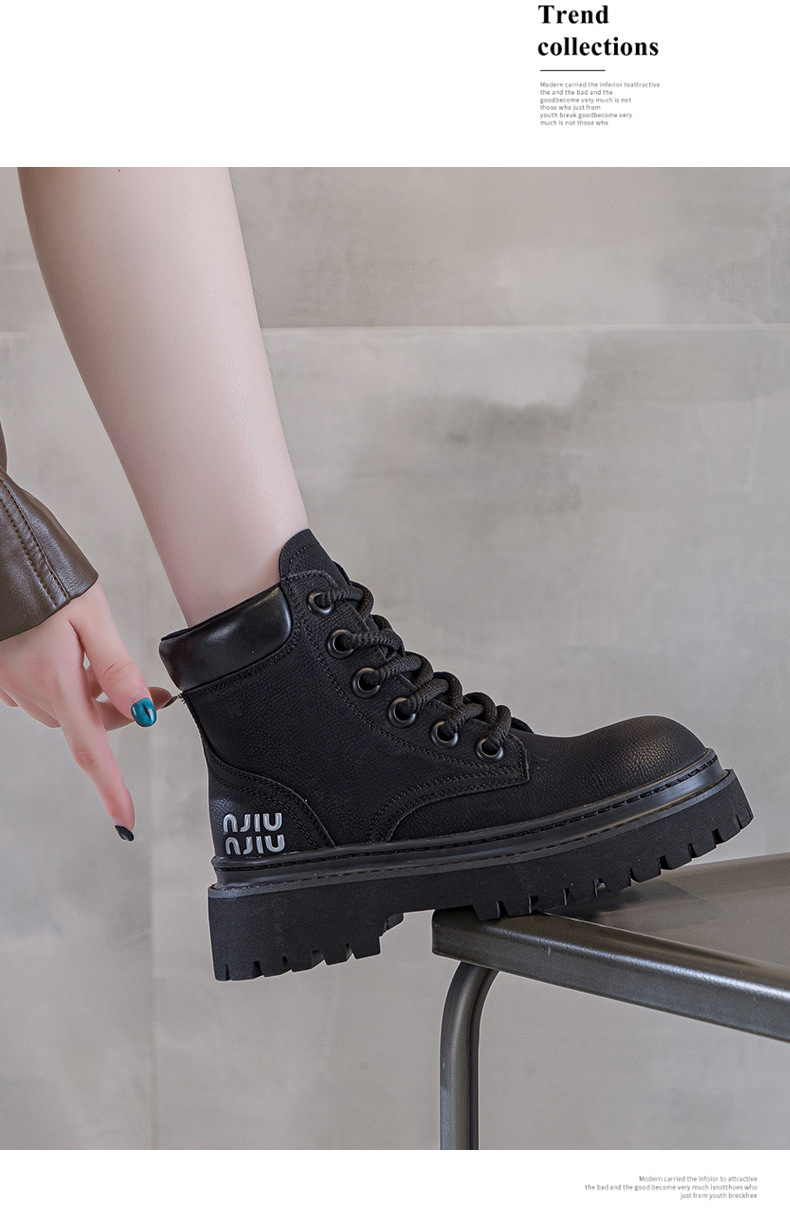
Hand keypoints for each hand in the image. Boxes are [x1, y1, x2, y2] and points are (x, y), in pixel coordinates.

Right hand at [0, 581, 171, 835]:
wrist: (0, 553)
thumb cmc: (45, 578)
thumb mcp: (92, 617)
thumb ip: (117, 668)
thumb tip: (142, 712)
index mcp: (56, 683)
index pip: (90, 750)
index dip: (111, 789)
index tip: (125, 822)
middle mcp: (29, 692)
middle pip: (84, 723)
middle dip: (115, 711)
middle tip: (153, 692)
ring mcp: (8, 685)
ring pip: (62, 705)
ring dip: (85, 692)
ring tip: (93, 650)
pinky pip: (38, 689)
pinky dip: (59, 679)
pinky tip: (59, 646)